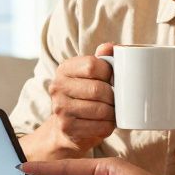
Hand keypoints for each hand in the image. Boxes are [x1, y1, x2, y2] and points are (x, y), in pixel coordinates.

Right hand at [40, 42, 116, 156]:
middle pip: (97, 89)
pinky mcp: (67, 127)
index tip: (112, 79)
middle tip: (116, 99)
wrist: (67, 126)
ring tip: (113, 110)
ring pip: (100, 109)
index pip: (92, 65)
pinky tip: (106, 122)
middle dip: (113, 96)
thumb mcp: (90, 74)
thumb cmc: (84, 95)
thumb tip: (110, 47)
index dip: (109, 72)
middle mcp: (57, 87)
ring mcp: (60, 108)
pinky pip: (99, 126)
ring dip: (113, 112)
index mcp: (64, 69)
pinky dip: (109, 125)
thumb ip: (102, 58)